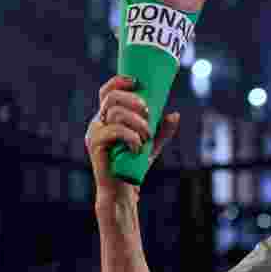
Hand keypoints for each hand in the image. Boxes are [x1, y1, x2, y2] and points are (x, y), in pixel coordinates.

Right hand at [85, 75, 180, 204]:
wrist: (122, 190)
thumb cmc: (134, 164)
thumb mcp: (152, 144)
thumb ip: (162, 130)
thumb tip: (174, 115)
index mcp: (108, 117)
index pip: (107, 92)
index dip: (119, 82)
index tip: (137, 81)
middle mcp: (98, 122)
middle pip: (111, 97)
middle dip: (133, 100)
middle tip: (148, 112)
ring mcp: (95, 132)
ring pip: (115, 112)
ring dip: (137, 121)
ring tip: (147, 136)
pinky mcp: (95, 144)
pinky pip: (114, 130)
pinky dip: (131, 136)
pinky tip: (138, 146)